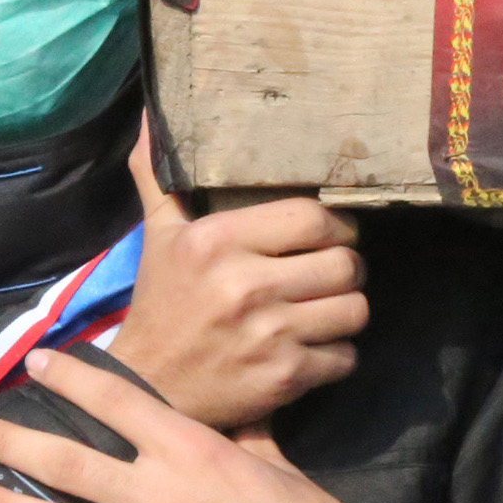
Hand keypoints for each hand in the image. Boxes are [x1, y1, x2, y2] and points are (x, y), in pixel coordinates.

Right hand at [107, 132, 368, 429]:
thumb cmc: (163, 306)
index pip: (315, 217)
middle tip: (331, 274)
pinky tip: (313, 349)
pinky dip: (336, 355)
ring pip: (355, 310)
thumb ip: (161, 177)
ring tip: (326, 309)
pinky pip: (346, 357)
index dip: (336, 227)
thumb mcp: (158, 238)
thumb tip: (150, 113)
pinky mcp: (284, 377)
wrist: (147, 389)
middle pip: (346, 264)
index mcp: (217, 241)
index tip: (329, 236)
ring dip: (347, 312)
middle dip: (347, 270)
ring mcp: (268, 333)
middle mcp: (244, 285)